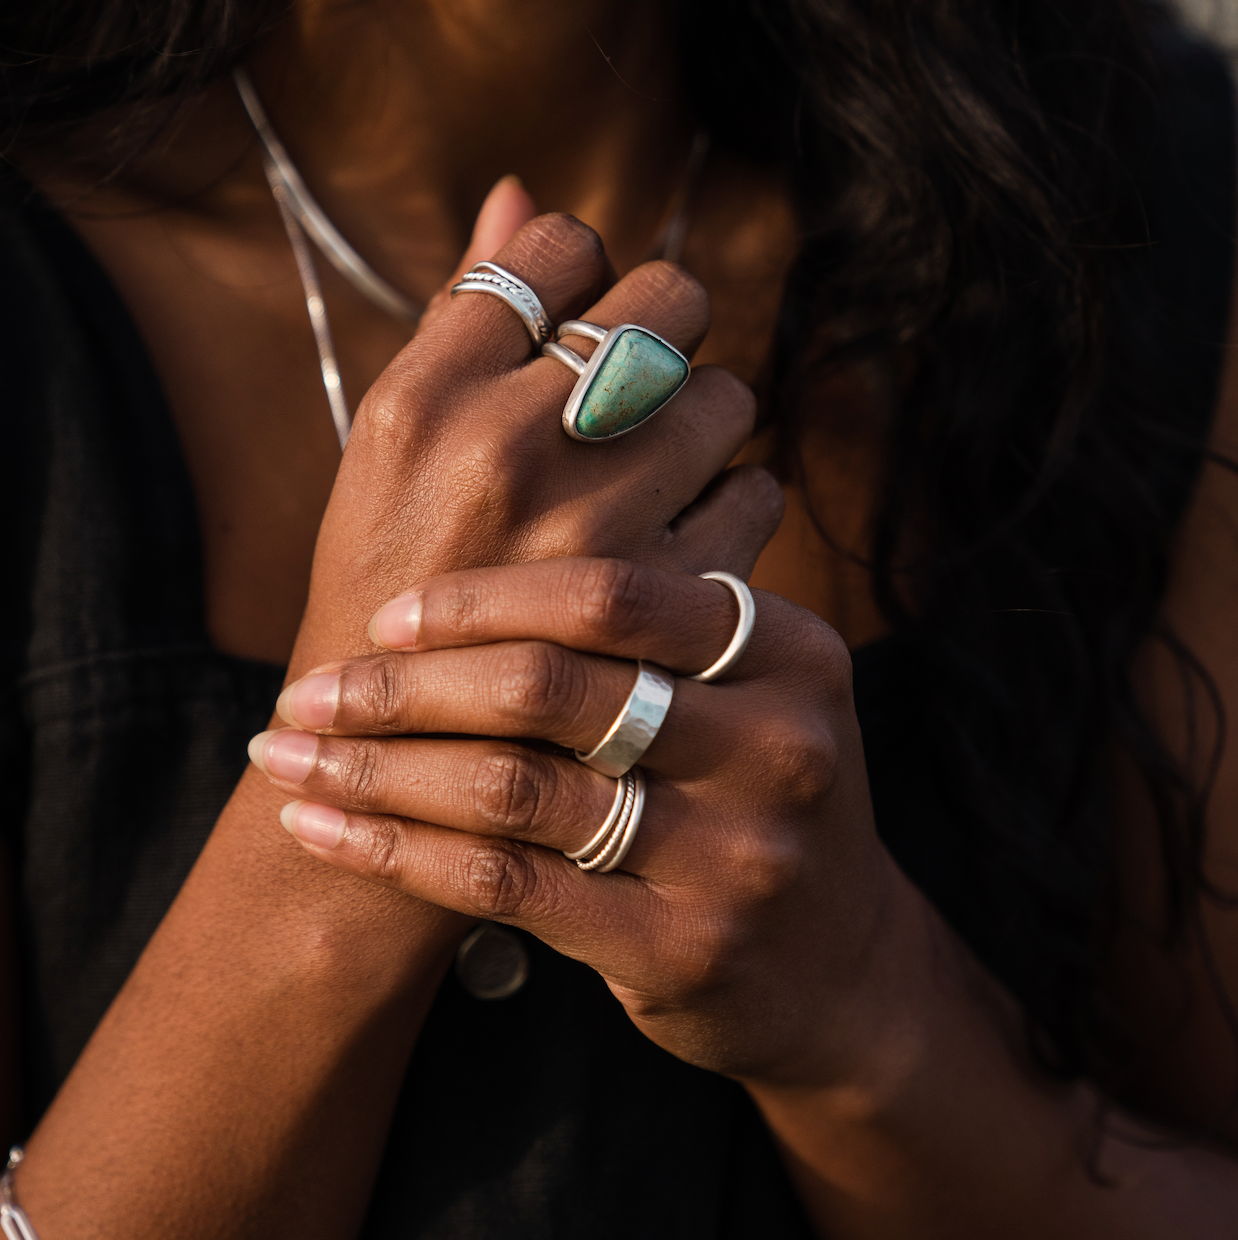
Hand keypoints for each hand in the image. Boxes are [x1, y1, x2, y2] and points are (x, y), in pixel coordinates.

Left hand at [248, 557, 899, 1084]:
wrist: (836, 964)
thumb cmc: (750, 797)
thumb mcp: (749, 690)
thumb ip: (653, 621)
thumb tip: (488, 520)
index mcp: (790, 651)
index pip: (611, 594)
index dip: (482, 596)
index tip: (388, 615)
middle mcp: (778, 746)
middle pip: (549, 686)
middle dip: (404, 685)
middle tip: (309, 687)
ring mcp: (738, 855)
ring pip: (512, 788)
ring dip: (377, 766)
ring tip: (288, 751)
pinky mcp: (685, 948)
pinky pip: (506, 883)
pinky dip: (396, 849)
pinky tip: (325, 826)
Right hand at [287, 193, 783, 682]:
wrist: (398, 762)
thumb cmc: (390, 587)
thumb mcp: (389, 453)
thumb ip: (462, 322)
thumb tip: (525, 194)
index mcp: (423, 400)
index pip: (559, 249)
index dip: (591, 267)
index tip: (588, 312)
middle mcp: (508, 448)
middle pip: (668, 305)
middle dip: (670, 330)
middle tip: (647, 379)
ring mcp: (592, 526)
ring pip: (726, 398)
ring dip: (707, 422)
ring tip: (662, 468)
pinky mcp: (661, 601)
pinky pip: (755, 497)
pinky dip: (732, 505)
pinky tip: (686, 538)